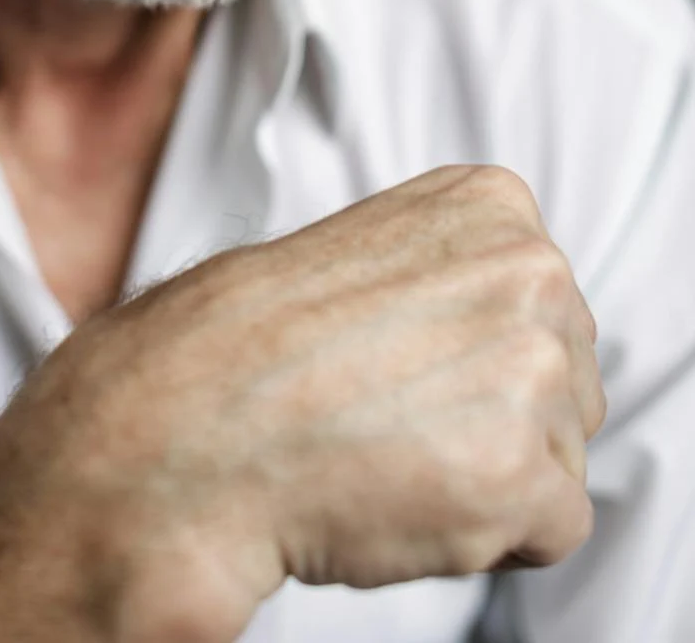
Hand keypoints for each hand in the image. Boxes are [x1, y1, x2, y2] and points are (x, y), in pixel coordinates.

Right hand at [0, 165, 602, 642]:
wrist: (175, 430)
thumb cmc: (242, 344)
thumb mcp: (358, 249)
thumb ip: (447, 269)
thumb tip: (484, 321)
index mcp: (492, 202)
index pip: (540, 299)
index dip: (468, 348)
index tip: (394, 357)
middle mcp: (533, 269)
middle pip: (565, 373)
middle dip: (490, 410)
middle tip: (383, 413)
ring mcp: (535, 370)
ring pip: (559, 452)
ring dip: (484, 473)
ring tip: (384, 453)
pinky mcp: (525, 477)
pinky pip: (550, 529)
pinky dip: (483, 538)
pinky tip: (401, 503)